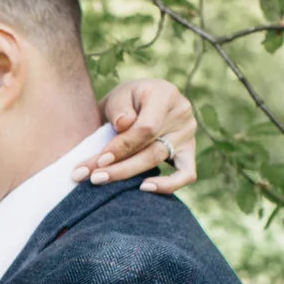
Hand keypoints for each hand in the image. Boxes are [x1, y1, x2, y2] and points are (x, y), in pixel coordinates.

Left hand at [86, 77, 198, 193]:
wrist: (137, 104)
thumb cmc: (126, 101)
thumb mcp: (118, 95)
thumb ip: (119, 107)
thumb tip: (123, 124)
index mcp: (165, 95)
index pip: (146, 128)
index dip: (123, 147)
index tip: (100, 160)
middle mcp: (182, 114)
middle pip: (152, 148)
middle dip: (120, 166)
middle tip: (94, 177)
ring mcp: (188, 134)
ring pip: (160, 161)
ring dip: (129, 174)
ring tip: (103, 180)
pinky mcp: (189, 152)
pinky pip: (186, 174)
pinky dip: (167, 185)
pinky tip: (143, 189)